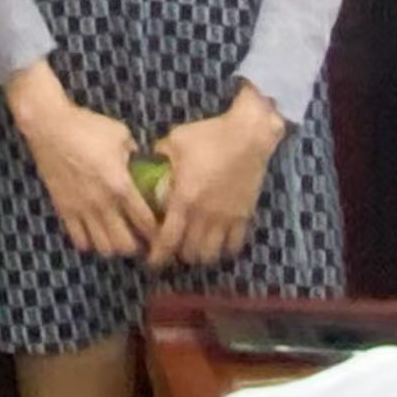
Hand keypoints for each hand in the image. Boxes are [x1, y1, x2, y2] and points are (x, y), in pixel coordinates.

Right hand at [6, 70, 155, 259]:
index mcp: (120, 185)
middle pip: (125, 244)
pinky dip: (90, 243)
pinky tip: (95, 234)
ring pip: (103, 247)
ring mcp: (81, 209)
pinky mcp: (64, 210)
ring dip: (115, 247)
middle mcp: (102, 203)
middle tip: (143, 241)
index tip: (162, 232)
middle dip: (138, 247)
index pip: (145, 221)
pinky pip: (79, 240)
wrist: (48, 126)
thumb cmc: (87, 127)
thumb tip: (144, 163)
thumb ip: (135, 154)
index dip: (157, 233)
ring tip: (120, 239)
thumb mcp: (121, 135)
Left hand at [147, 87, 285, 269]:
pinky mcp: (244, 216)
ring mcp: (226, 218)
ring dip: (199, 256)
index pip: (168, 239)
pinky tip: (217, 243)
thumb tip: (147, 161)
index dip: (158, 256)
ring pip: (211, 254)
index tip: (152, 262)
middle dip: (177, 256)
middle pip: (189, 252)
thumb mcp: (175, 141)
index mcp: (184, 199)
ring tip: (193, 249)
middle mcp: (204, 215)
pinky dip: (224, 250)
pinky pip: (234, 245)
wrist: (249, 135)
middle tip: (172, 250)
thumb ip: (159, 155)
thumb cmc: (209, 136)